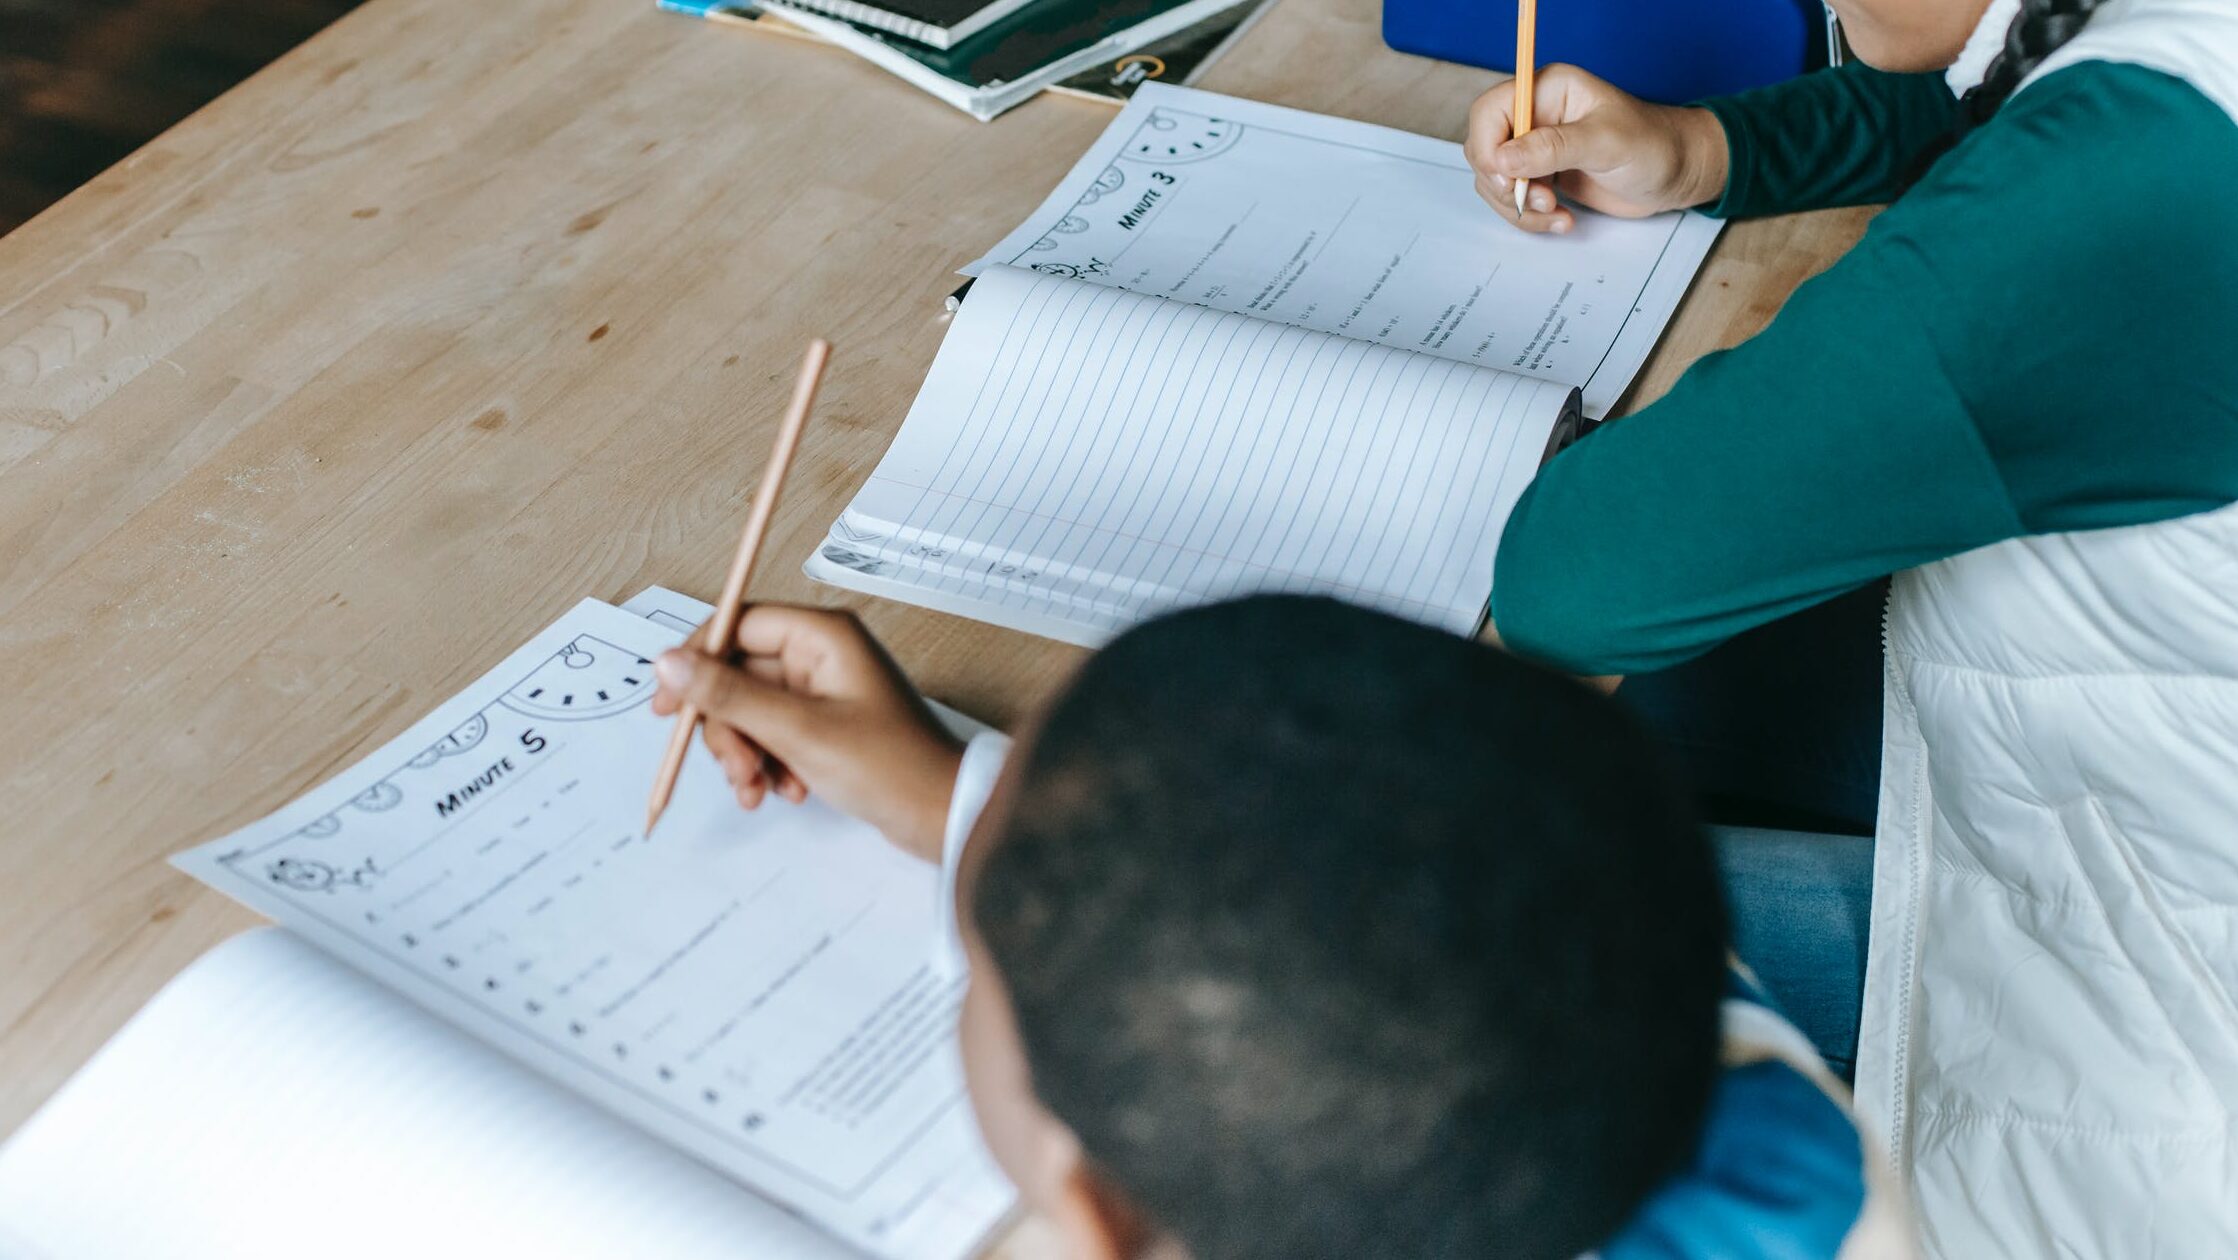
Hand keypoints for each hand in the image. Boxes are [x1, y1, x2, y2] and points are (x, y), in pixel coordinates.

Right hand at [651, 605, 962, 862]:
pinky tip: (787, 792)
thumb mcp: (797, 731)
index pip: (736, 625)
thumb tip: (669, 663)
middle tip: (737, 771)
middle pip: (738, 676)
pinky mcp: (825, 725)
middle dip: (728, 730)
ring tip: (761, 790)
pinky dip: (769, 765)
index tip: (667, 705)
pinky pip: (773, 735)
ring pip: (751, 712)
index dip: (696, 662)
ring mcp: (823, 691)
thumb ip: (728, 696)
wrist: (942, 816)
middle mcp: (821, 655)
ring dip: (746, 754)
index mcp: (822, 635)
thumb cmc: (891, 767)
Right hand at [1465, 64, 1728, 233]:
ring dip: (1520, 207)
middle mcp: (1536, 115)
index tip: (1507, 180)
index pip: (1490, 112)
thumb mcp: (1605, 143)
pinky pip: (1513, 200)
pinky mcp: (1541, 176)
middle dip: (1505, 185)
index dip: (1488, 148)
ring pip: (1495, 182)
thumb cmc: (1653, 146)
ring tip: (1557, 214)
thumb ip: (1552, 148)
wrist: (1676, 175)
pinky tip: (1562, 220)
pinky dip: (1531, 218)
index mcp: (1548, 89)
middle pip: (1485, 151)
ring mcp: (1536, 148)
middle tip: (1543, 201)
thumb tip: (1501, 160)